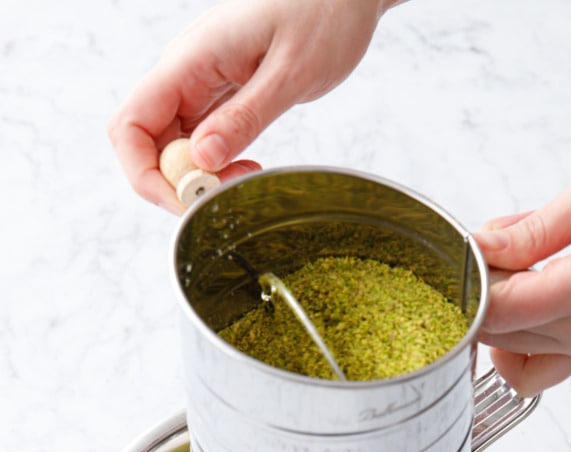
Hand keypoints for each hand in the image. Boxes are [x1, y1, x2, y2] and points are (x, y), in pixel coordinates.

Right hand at [108, 0, 400, 213]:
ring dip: (200, 177)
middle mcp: (185, 73)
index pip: (131, 126)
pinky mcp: (220, 94)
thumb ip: (245, 117)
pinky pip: (200, 139)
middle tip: (227, 194)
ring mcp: (200, 83)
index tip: (188, 200)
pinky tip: (247, 166)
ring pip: (173, 147)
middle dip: (177, 183)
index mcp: (190, 61)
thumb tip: (203, 160)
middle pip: (147, 144)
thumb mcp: (291, 72)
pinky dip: (216, 164)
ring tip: (246, 176)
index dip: (146, 175)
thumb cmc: (324, 12)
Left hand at [475, 167, 570, 395]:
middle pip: (497, 331)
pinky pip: (536, 370)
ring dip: (498, 313)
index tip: (470, 250)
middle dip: (481, 290)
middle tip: (497, 246)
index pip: (496, 310)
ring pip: (510, 352)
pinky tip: (525, 304)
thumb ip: (536, 228)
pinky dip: (516, 347)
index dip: (469, 281)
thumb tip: (481, 246)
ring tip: (521, 265)